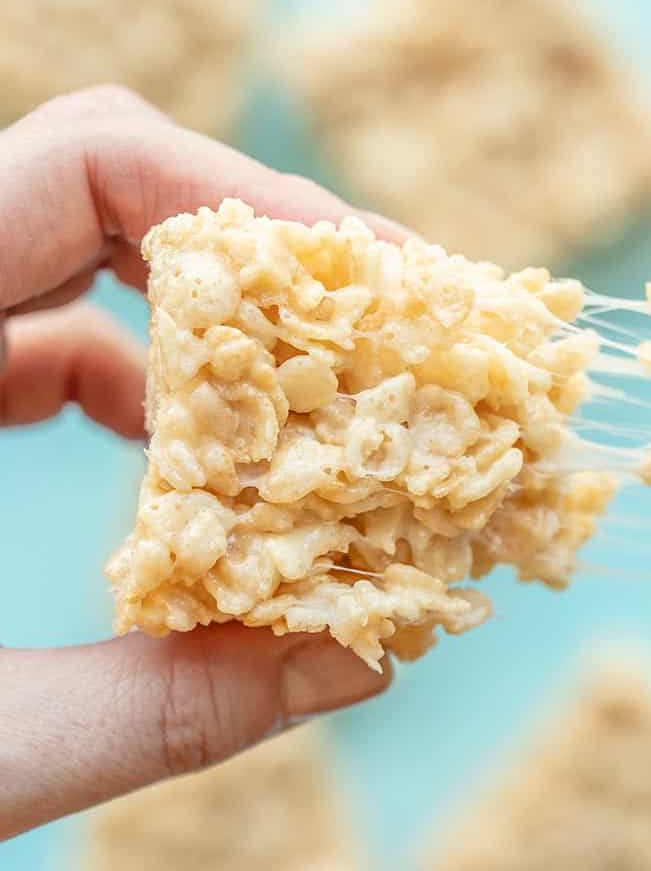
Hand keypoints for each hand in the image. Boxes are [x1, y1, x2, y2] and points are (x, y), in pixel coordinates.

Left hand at [0, 87, 396, 839]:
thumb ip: (152, 710)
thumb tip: (357, 667)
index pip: (86, 160)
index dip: (253, 203)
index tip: (384, 293)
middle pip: (101, 195)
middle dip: (266, 266)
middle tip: (395, 347)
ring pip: (77, 280)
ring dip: (214, 346)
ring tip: (325, 432)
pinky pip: (35, 351)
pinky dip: (138, 402)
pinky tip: (198, 486)